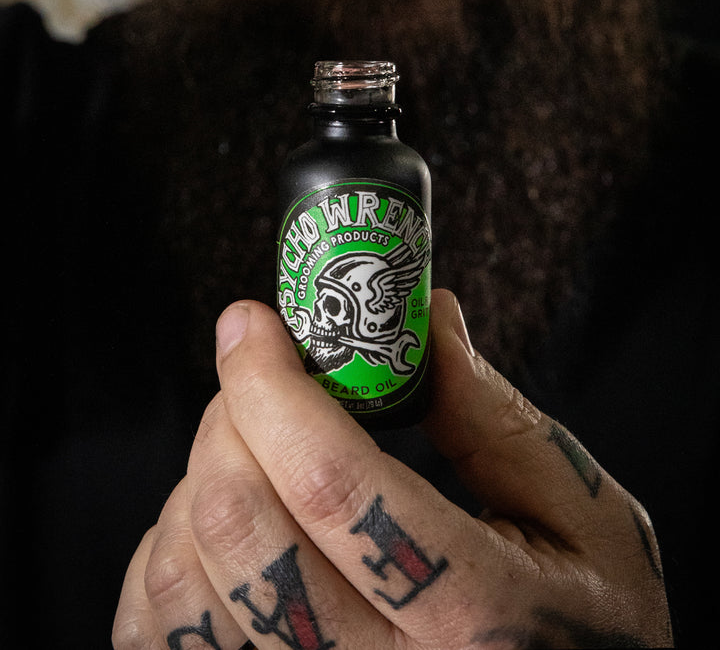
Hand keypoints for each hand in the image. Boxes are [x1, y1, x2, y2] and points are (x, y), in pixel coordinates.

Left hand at [112, 289, 671, 648]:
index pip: (335, 485)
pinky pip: (162, 635)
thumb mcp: (584, 514)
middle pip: (242, 528)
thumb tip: (425, 317)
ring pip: (187, 584)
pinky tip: (218, 520)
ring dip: (195, 481)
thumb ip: (496, 418)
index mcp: (478, 614)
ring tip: (246, 447)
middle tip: (254, 375)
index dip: (271, 385)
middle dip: (227, 418)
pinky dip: (165, 556)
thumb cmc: (589, 622)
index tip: (249, 323)